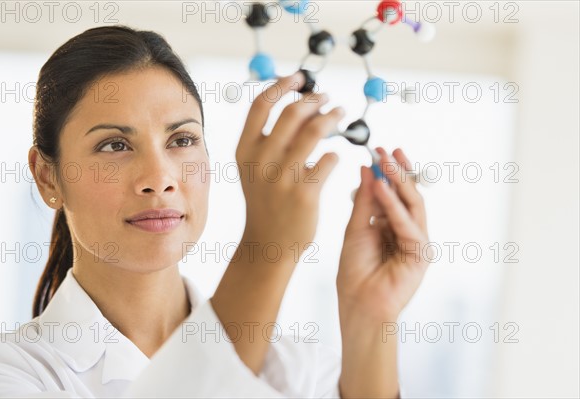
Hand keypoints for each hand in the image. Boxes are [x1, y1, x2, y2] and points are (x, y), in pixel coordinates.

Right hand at [211, 73, 343, 373]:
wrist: (268, 244)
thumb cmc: (266, 202)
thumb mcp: (254, 168)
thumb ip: (267, 138)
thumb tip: (297, 104)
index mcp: (245, 150)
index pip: (260, 105)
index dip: (282, 85)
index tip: (300, 77)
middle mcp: (261, 160)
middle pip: (291, 112)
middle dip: (313, 99)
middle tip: (327, 98)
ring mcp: (283, 177)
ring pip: (314, 131)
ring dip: (331, 117)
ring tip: (340, 113)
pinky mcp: (305, 193)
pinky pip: (329, 160)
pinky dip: (336, 153)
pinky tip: (338, 155)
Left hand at [337, 147, 430, 323]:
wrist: (358, 304)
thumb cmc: (355, 271)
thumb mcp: (355, 228)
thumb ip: (364, 200)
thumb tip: (367, 169)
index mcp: (391, 224)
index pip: (395, 192)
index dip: (388, 171)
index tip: (379, 151)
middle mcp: (407, 230)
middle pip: (408, 194)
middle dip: (397, 170)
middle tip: (386, 150)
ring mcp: (417, 241)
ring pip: (413, 204)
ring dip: (399, 182)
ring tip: (385, 162)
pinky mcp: (421, 253)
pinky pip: (409, 223)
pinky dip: (394, 206)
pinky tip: (381, 188)